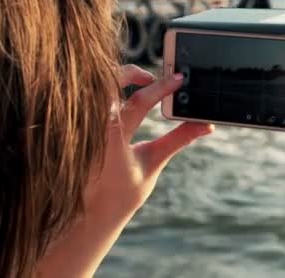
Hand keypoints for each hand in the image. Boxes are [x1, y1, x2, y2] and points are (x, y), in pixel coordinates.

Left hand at [85, 64, 213, 218]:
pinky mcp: (79, 128)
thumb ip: (178, 140)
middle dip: (131, 72)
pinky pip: (91, 100)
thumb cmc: (124, 192)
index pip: (137, 104)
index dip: (160, 88)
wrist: (93, 211)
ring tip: (139, 84)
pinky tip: (120, 95)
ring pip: (96, 89)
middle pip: (108, 84)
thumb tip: (204, 125)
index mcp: (114, 142)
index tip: (177, 79)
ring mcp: (84, 128)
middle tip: (150, 78)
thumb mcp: (154, 164)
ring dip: (118, 79)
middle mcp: (96, 130)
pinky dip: (107, 91)